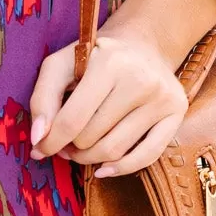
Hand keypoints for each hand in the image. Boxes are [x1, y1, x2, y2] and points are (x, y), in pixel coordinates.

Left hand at [29, 19, 187, 180]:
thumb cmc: (95, 59)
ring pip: (115, 150)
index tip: (40, 149)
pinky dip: (121, 169)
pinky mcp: (177, 112)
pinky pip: (147, 156)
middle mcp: (140, 80)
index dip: (50, 141)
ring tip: (80, 149)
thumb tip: (39, 139)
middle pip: (92, 138)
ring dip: (89, 158)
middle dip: (70, 146)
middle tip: (64, 143)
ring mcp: (162, 98)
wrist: (143, 46)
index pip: (73, 119)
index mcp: (109, 63)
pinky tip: (103, 170)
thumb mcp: (61, 65)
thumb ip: (42, 98)